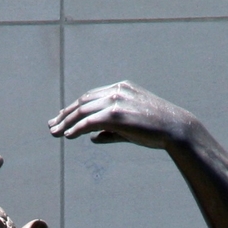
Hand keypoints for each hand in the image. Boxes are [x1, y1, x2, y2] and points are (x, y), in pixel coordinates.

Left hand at [49, 80, 194, 148]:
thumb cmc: (156, 130)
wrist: (175, 129)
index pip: (90, 97)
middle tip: (52, 126)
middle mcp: (117, 90)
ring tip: (55, 133)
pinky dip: (76, 128)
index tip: (61, 118)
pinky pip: (89, 121)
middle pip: (83, 102)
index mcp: (121, 88)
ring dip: (67, 122)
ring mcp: (117, 100)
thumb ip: (110, 131)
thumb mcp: (130, 126)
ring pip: (83, 111)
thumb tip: (92, 138)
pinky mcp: (117, 114)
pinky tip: (68, 136)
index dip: (74, 108)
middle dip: (66, 114)